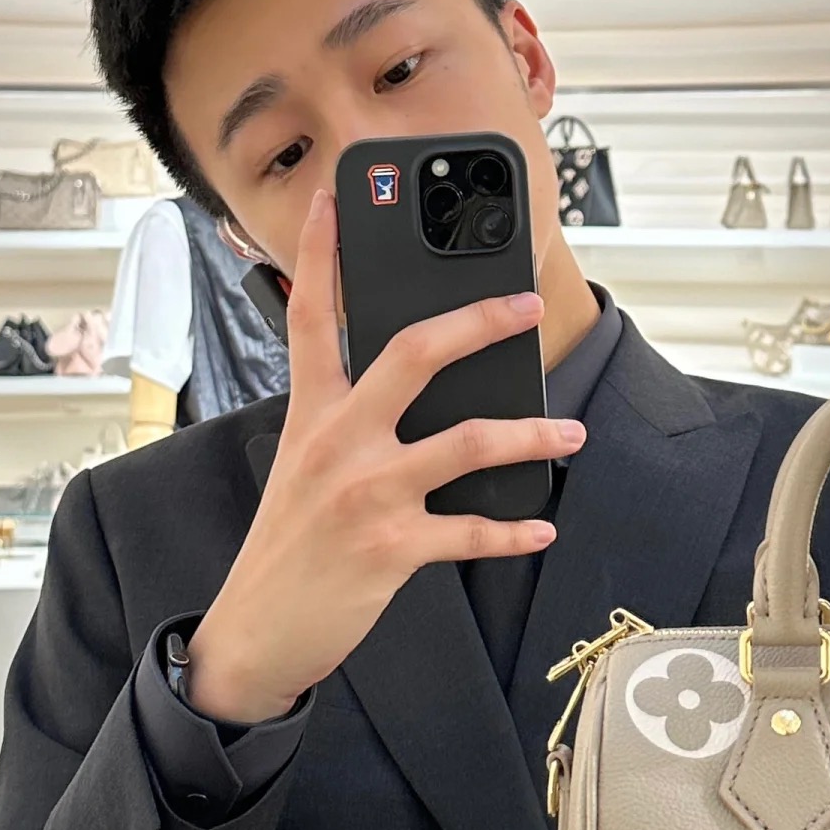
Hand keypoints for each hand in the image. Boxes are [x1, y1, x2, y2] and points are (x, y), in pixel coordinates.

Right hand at [187, 188, 581, 721]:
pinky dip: (513, 531)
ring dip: (531, 436)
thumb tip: (413, 389)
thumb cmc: (287, 544)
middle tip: (526, 306)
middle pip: (414, 354)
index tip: (334, 198)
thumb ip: (346, 420)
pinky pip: (471, 532)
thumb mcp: (302, 466)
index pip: (311, 316)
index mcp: (312, 413)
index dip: (320, 253)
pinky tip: (540, 527)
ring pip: (465, 442)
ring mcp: (367, 493)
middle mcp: (338, 442)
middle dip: (479, 322)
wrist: (257, 631)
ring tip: (571, 436)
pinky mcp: (392, 548)